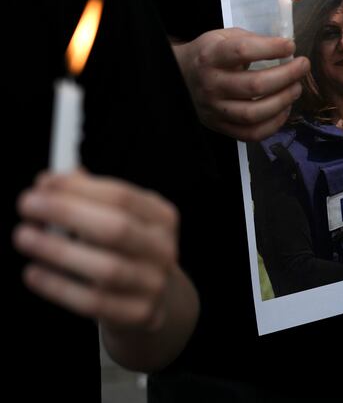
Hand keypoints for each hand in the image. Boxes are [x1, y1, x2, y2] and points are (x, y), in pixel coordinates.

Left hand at [13, 171, 179, 332]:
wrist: (155, 300)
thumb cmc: (125, 251)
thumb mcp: (119, 219)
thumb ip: (88, 198)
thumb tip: (48, 183)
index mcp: (162, 217)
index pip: (121, 197)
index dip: (78, 188)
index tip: (42, 184)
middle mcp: (163, 249)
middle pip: (117, 229)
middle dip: (67, 213)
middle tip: (28, 205)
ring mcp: (154, 284)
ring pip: (106, 268)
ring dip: (58, 250)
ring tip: (24, 237)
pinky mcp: (139, 314)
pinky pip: (93, 302)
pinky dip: (58, 287)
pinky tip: (33, 272)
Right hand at [172, 28, 309, 140]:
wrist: (180, 76)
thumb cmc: (210, 54)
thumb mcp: (224, 37)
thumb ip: (251, 40)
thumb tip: (285, 49)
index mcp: (211, 57)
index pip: (242, 51)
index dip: (271, 48)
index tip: (290, 46)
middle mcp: (211, 85)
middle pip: (254, 86)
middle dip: (287, 76)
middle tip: (302, 67)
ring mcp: (215, 109)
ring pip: (254, 113)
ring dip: (283, 101)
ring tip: (296, 88)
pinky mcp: (220, 127)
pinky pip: (252, 134)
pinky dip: (274, 124)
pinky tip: (284, 109)